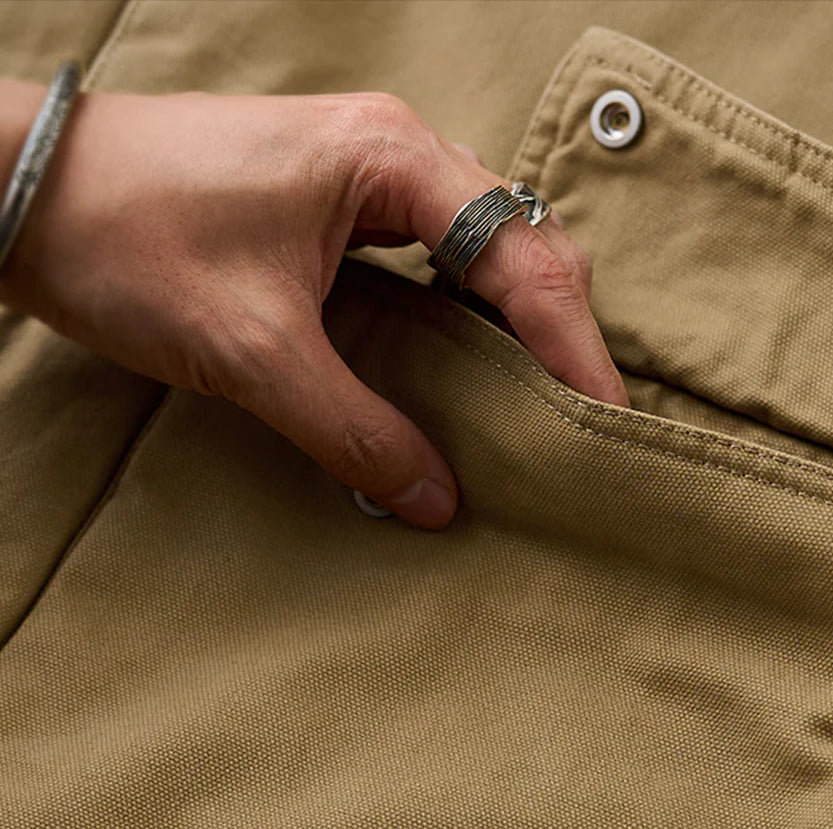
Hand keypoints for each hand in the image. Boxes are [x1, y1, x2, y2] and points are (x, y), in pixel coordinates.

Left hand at [0, 81, 628, 527]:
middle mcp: (395, 153)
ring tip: (544, 412)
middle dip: (564, 335)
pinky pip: (438, 264)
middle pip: (523, 245)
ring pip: (486, 253)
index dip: (573, 349)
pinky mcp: (338, 208)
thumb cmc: (127, 237)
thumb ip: (353, 430)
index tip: (605, 425)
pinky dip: (470, 321)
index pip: (524, 259)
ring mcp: (368, 176)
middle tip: (587, 427)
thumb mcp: (252, 352)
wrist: (25, 192)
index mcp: (392, 160)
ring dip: (521, 330)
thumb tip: (433, 500)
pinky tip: (473, 378)